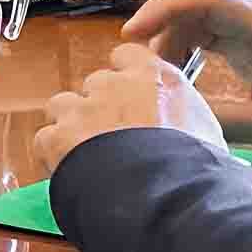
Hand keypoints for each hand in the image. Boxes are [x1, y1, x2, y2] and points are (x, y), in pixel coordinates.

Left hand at [34, 43, 225, 173]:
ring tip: (87, 152)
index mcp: (153, 77)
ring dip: (72, 124)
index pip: (127, 56)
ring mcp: (82, 110)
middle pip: (96, 84)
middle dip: (101, 106)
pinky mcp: (58, 137)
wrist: (164, 196)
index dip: (124, 75)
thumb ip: (183, 113)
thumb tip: (182, 124)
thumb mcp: (205, 130)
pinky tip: (71, 168)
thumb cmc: (192, 168)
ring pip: (64, 105)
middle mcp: (113, 85)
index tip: (128, 92)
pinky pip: (46, 137)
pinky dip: (53, 153)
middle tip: (114, 136)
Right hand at [119, 0, 251, 144]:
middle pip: (188, 7)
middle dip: (157, 35)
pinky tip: (176, 78)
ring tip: (159, 82)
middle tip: (140, 74)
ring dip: (167, 46)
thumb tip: (178, 120)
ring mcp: (243, 17)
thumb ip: (228, 120)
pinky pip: (198, 28)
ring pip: (189, 18)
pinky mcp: (238, 27)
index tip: (131, 34)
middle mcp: (250, 11)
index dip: (161, 10)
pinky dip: (180, 49)